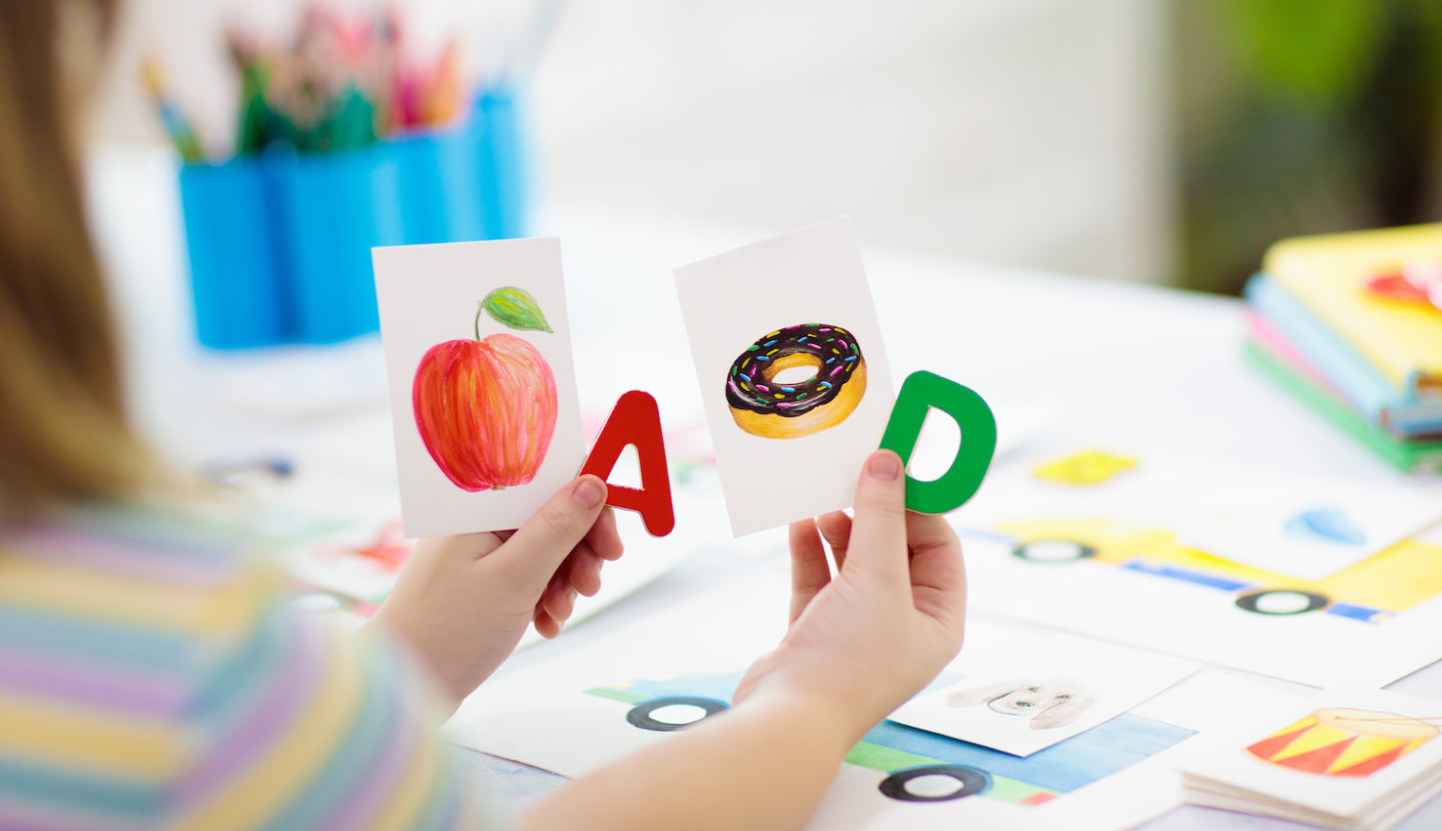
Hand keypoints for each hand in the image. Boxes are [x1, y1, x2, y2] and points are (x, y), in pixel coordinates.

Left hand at [371, 475, 623, 705]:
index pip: (548, 480)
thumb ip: (557, 528)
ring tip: (559, 612)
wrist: (403, 686)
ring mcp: (481, 553)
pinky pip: (531, 577)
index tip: (611, 542)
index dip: (588, 505)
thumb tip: (593, 484)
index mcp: (480, 507)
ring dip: (565, 580)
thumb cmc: (447, 630)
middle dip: (580, 551)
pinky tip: (545, 623)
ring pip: (546, 550)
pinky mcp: (483, 583)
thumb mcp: (514, 577)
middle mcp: (480, 522)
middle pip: (552, 516)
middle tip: (591, 584)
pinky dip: (546, 598)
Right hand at [732, 450, 966, 741]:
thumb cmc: (848, 661)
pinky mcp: (817, 627)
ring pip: (854, 560)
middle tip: (854, 472)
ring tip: (822, 497)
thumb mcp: (876, 578)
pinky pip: (819, 576)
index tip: (892, 466)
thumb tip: (887, 462)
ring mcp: (857, 626)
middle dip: (874, 511)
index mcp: (937, 619)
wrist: (788, 718)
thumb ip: (881, 517)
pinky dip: (811, 548)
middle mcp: (902, 622)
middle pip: (896, 549)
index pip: (939, 546)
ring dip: (840, 527)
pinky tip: (799, 522)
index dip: (918, 505)